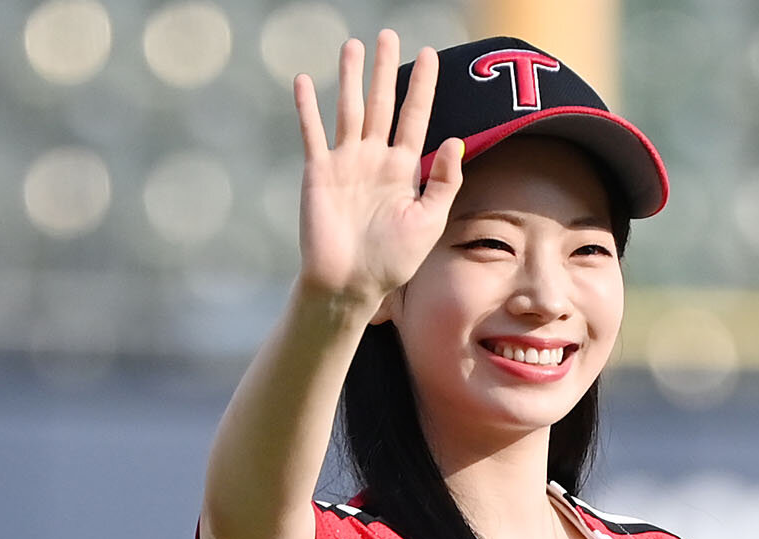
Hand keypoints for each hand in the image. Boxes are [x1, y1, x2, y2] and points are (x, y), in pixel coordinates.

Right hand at [293, 30, 462, 307]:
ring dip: (350, 77)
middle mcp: (374, 160)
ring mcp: (346, 163)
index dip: (423, 87)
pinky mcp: (319, 172)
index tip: (431, 55)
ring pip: (349, 109)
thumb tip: (455, 141)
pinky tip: (303, 80)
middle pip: (381, 104)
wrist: (351, 284)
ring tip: (354, 45)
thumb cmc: (392, 262)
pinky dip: (306, 107)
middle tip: (388, 34)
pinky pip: (312, 132)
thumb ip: (443, 183)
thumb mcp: (428, 223)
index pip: (415, 118)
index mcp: (403, 171)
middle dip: (385, 70)